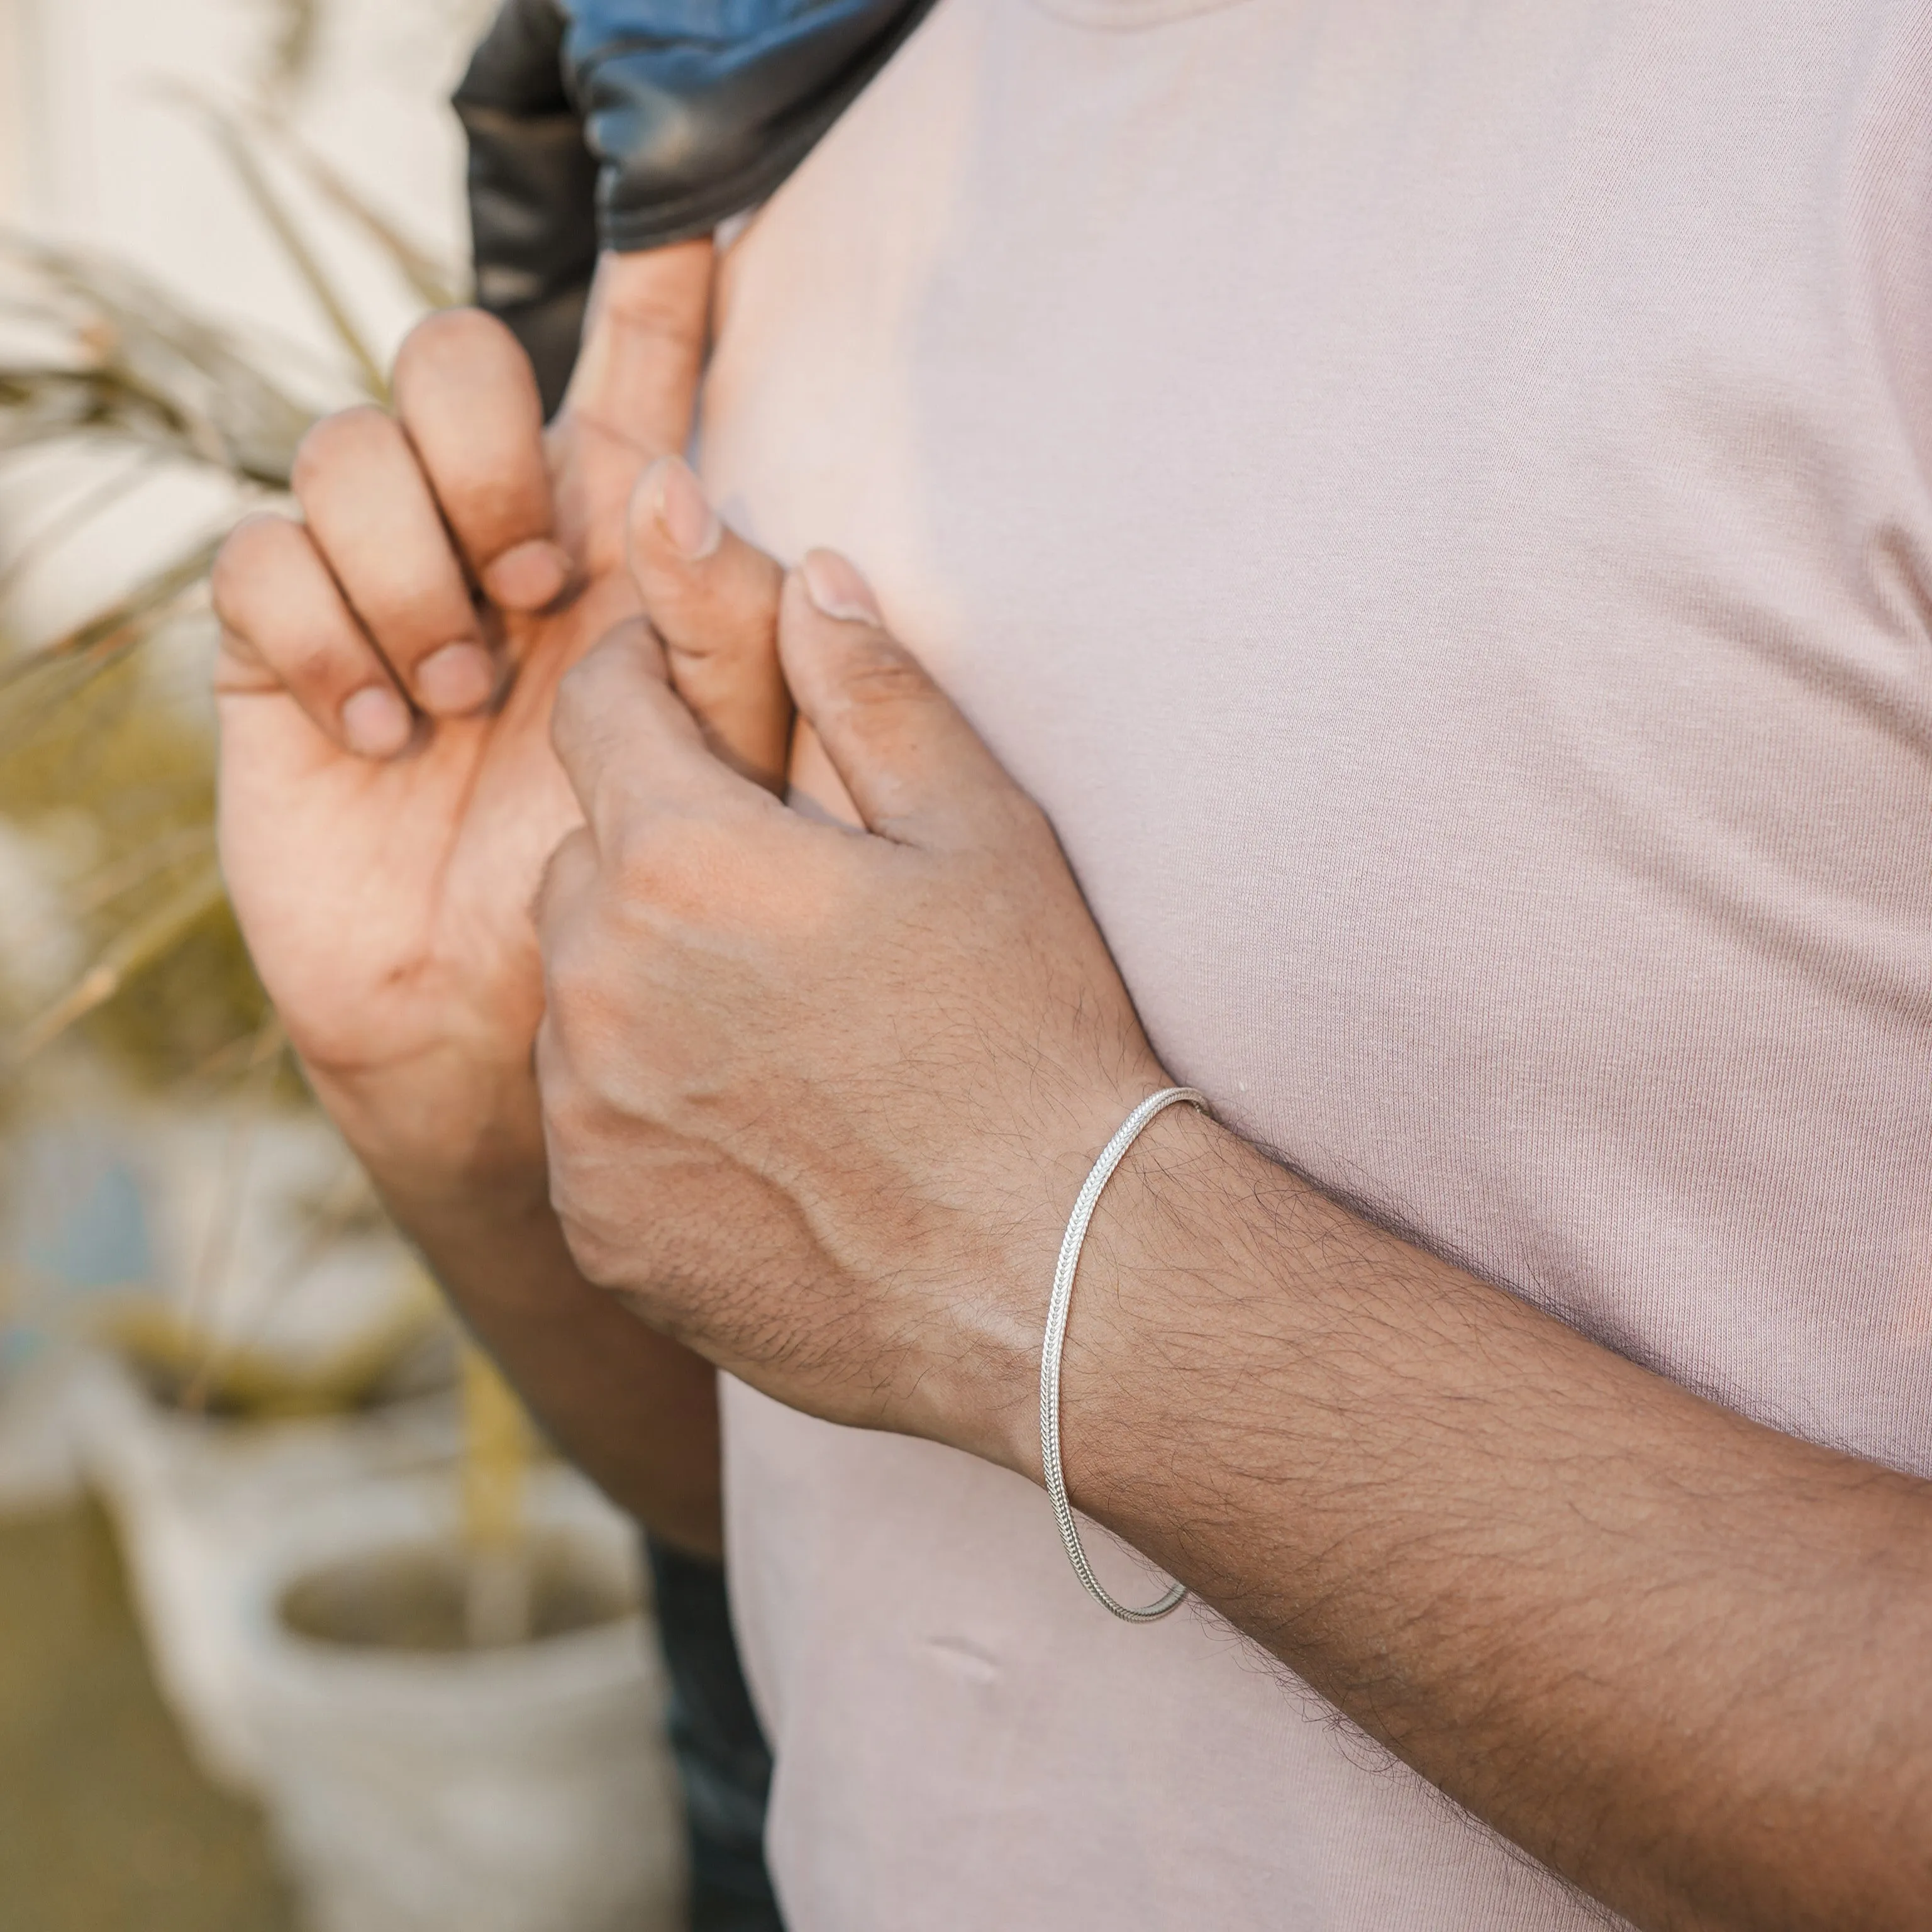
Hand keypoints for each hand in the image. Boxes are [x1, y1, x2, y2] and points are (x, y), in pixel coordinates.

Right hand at [212, 245, 784, 1198]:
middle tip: (536, 588)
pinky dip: (325, 634)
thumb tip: (679, 489)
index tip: (685, 220)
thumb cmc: (625, 896)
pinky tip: (381, 732)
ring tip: (462, 695)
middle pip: (451, 354)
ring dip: (410, 568)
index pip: (634, 381)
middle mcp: (490, 538)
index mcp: (614, 544)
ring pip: (345, 447)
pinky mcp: (279, 645)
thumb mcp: (717, 770)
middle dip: (485, 451)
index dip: (653, 291)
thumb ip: (723, 639)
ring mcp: (379, 583)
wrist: (498, 1024)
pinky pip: (262, 557)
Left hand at [534, 549, 1168, 1466]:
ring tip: (777, 1034)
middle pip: (583, 863)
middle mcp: (597, 981)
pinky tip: (759, 1134)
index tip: (691, 703)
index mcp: (683, 859)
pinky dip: (643, 1109)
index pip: (601, 710)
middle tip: (773, 906)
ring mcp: (584, 1115)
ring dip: (643, 987)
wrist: (1047, 1272)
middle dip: (655, 856)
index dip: (645, 683)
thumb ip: (872, 691)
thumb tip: (808, 575)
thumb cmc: (1031, 1038)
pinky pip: (587, 1124)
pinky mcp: (595, 1222)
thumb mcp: (982, 835)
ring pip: (576, 997)